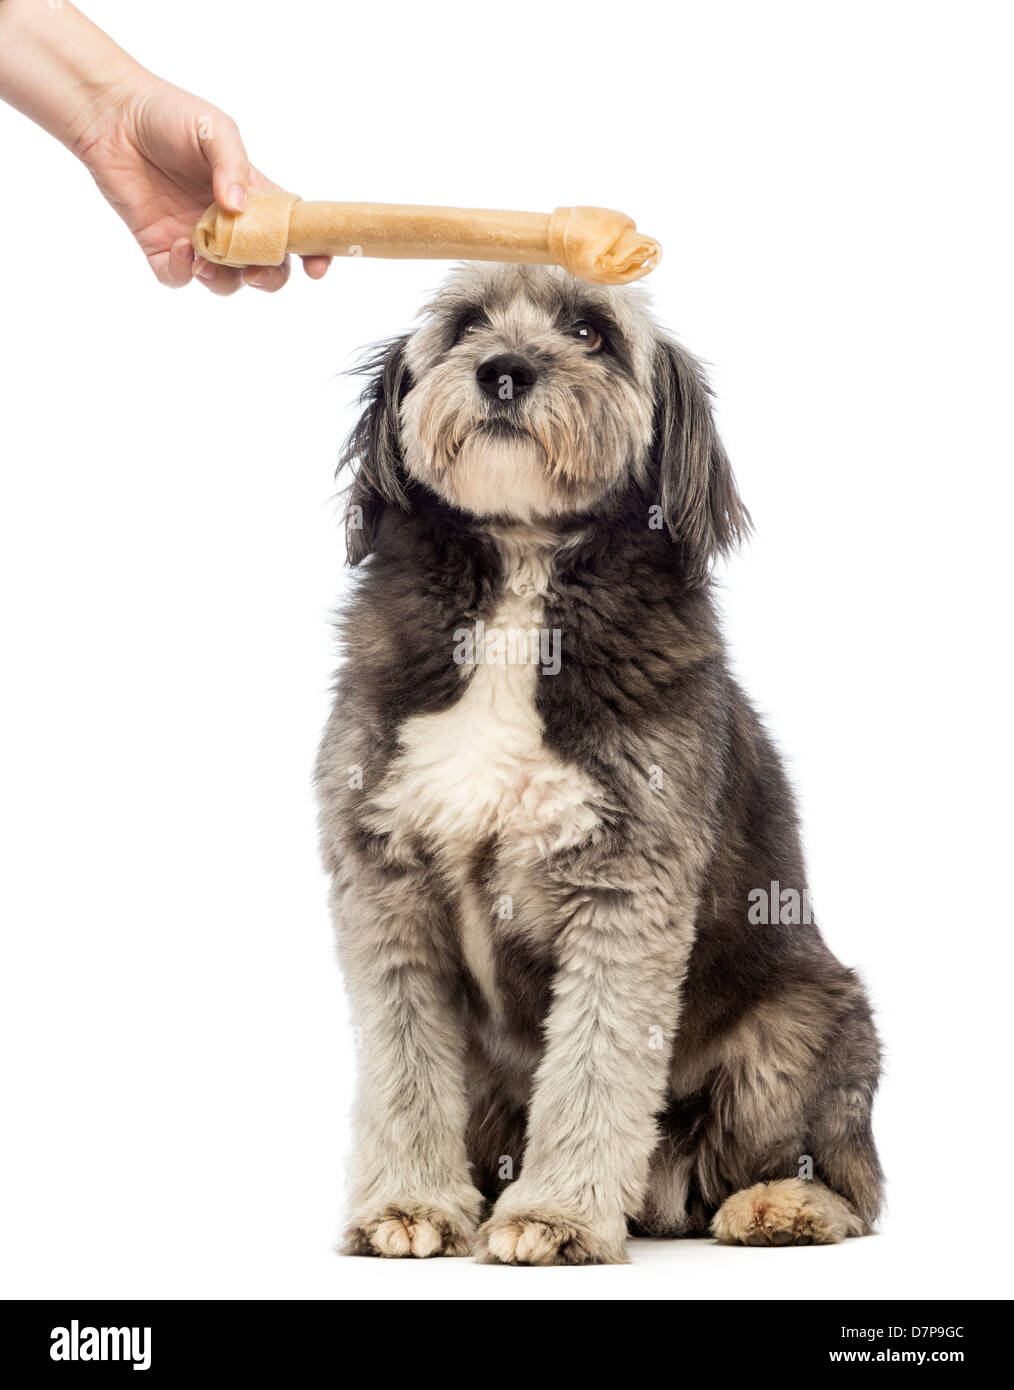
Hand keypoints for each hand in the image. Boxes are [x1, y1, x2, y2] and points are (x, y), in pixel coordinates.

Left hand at [73, 72, 330, 294]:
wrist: (112, 115)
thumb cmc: (168, 114)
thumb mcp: (213, 129)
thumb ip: (231, 164)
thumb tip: (239, 207)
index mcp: (253, 195)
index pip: (291, 231)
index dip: (311, 252)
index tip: (316, 267)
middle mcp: (229, 223)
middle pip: (264, 267)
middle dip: (268, 278)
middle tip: (255, 271)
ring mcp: (196, 238)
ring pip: (223, 280)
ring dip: (223, 280)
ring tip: (208, 260)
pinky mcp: (161, 246)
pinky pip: (177, 277)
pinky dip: (182, 273)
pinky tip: (180, 250)